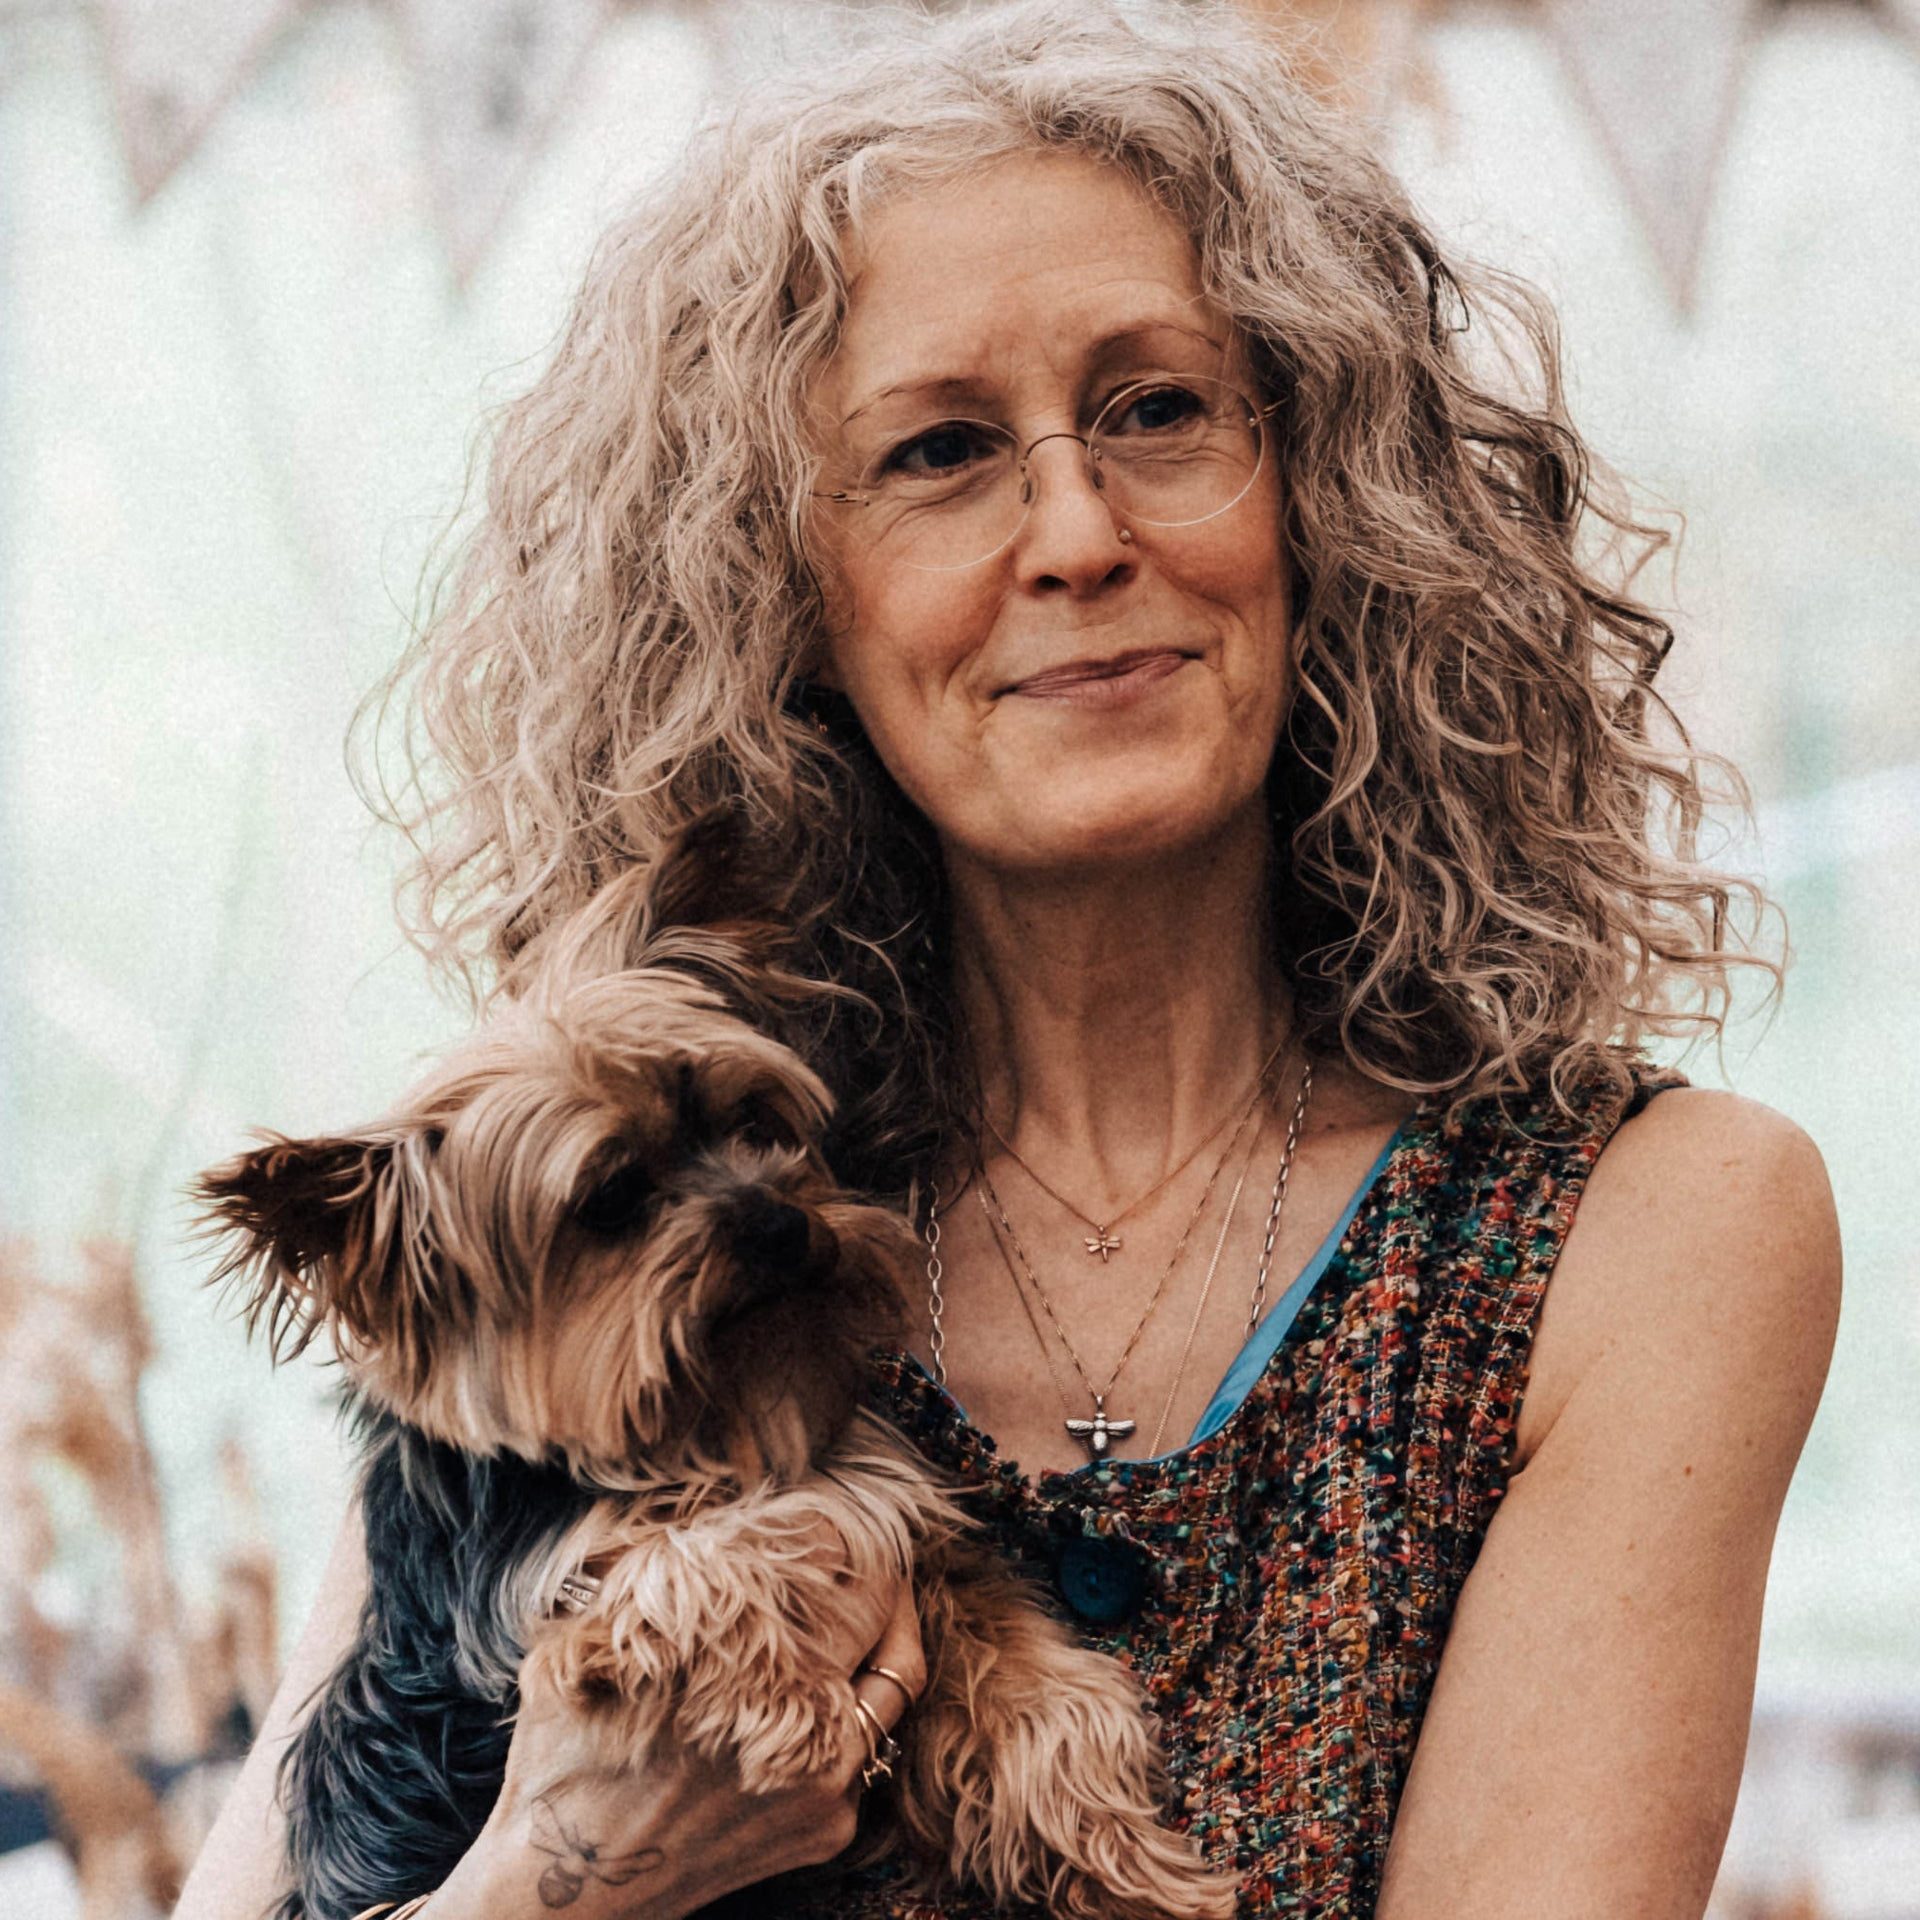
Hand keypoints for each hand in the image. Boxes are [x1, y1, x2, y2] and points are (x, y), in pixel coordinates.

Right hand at [427, 1567, 927, 1919]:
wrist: (572, 1892)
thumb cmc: (570, 1757)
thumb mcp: (587, 1645)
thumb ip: (651, 1577)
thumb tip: (707, 1517)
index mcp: (731, 1654)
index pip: (832, 1560)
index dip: (840, 1527)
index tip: (833, 1512)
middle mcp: (793, 1712)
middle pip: (878, 1608)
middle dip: (878, 1568)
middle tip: (872, 1545)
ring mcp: (825, 1776)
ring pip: (895, 1677)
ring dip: (888, 1631)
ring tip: (878, 1600)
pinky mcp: (834, 1823)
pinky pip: (873, 1742)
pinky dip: (860, 1703)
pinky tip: (834, 1681)